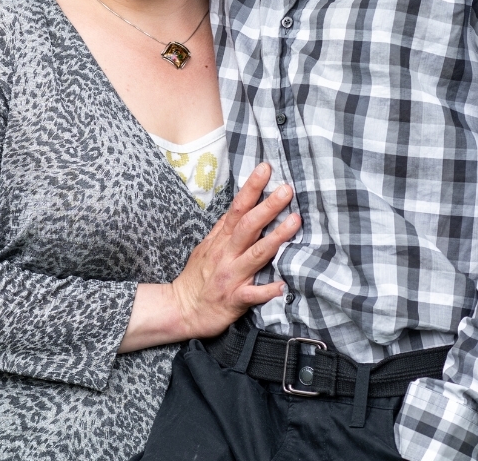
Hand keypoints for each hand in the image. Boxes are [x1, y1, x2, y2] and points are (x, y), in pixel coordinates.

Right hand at [119, 163, 300, 351]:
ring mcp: (230, 276)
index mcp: (221, 240)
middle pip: (248, 226)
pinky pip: (253, 294)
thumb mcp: (207, 247)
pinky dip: (267, 290)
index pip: (237, 208)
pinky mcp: (234, 299)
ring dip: (275, 238)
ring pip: (255, 254)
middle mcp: (226, 254)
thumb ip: (224, 229)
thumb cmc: (198, 276)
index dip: (252, 188)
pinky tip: (284, 284)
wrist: (182, 308)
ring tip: (295, 222)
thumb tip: (241, 207)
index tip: (266, 169)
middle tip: (287, 189)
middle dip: (268, 207)